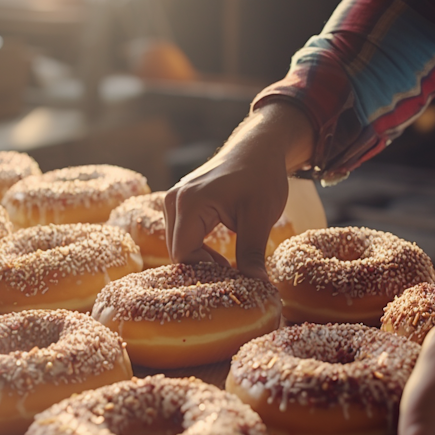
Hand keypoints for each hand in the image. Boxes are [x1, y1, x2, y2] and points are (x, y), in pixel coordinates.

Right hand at [164, 102, 313, 280]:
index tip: (234, 279)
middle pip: (178, 252)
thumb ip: (252, 253)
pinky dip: (199, 249)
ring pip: (179, 246)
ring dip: (202, 260)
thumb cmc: (261, 176)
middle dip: (203, 268)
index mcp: (188, 203)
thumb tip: (258, 286)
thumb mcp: (260, 217)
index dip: (207, 272)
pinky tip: (221, 256)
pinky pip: (183, 236)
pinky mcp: (180, 204)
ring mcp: (174, 201)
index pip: (184, 254)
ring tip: (230, 266)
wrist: (259, 148)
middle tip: (233, 277)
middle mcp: (173, 201)